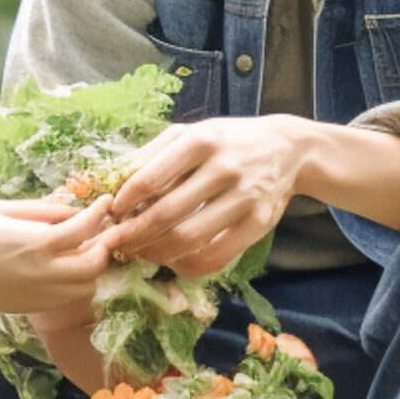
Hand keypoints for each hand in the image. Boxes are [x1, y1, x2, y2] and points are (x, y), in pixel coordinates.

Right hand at [0, 197, 115, 316]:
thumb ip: (40, 209)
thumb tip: (72, 208)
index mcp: (35, 244)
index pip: (84, 228)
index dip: (100, 212)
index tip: (107, 202)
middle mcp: (42, 273)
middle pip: (95, 265)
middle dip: (104, 247)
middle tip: (100, 232)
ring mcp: (39, 295)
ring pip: (86, 287)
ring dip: (91, 268)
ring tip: (82, 250)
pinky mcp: (33, 307)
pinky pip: (67, 297)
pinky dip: (75, 283)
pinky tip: (63, 267)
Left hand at [103, 116, 303, 277]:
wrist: (288, 149)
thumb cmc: (227, 141)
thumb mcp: (191, 133)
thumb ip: (152, 153)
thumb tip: (112, 180)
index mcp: (200, 140)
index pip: (150, 178)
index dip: (123, 202)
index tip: (111, 214)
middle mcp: (223, 168)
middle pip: (166, 214)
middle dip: (132, 235)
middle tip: (114, 244)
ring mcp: (244, 197)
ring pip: (188, 239)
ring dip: (155, 253)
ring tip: (140, 253)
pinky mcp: (259, 223)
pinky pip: (216, 257)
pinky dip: (188, 266)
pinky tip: (173, 261)